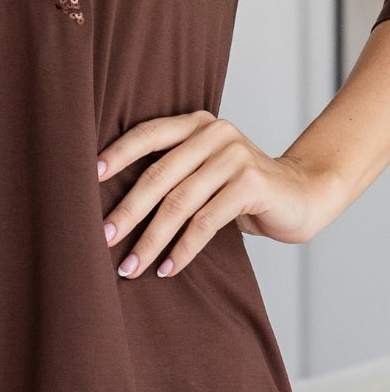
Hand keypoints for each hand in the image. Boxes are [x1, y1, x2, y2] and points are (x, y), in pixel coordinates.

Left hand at [98, 110, 327, 278]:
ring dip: (151, 239)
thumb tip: (112, 203)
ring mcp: (234, 156)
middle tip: (103, 237)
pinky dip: (183, 249)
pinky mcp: (250, 184)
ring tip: (130, 265)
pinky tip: (166, 268)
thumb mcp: (204, 170)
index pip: (147, 134)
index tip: (88, 177)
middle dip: (128, 210)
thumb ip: (172, 171)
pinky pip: (206, 222)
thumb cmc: (241, 187)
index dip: (117, 155)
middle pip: (158, 174)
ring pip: (179, 203)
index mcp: (195, 123)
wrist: (302, 194)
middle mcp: (213, 133)